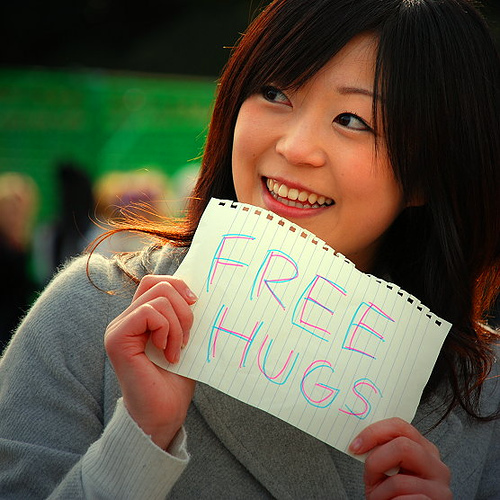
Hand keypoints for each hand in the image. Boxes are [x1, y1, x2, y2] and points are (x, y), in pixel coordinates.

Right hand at [105, 275, 196, 449]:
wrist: (164, 414)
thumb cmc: (175, 380)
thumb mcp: (185, 339)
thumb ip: (183, 315)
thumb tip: (196, 291)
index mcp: (139, 318)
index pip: (155, 282)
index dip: (178, 284)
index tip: (195, 303)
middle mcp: (125, 320)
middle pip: (158, 284)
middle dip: (184, 308)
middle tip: (188, 337)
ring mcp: (118, 328)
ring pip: (158, 298)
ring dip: (178, 325)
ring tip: (177, 350)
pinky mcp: (117, 339)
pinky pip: (150, 313)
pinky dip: (167, 330)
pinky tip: (167, 353)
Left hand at [349, 417, 451, 499]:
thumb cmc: (392, 495)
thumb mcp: (386, 470)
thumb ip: (382, 452)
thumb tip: (360, 440)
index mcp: (424, 449)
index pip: (399, 426)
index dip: (373, 432)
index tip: (355, 446)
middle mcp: (437, 466)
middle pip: (403, 446)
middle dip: (376, 461)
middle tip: (368, 476)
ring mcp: (441, 488)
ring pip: (399, 481)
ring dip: (380, 492)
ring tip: (380, 497)